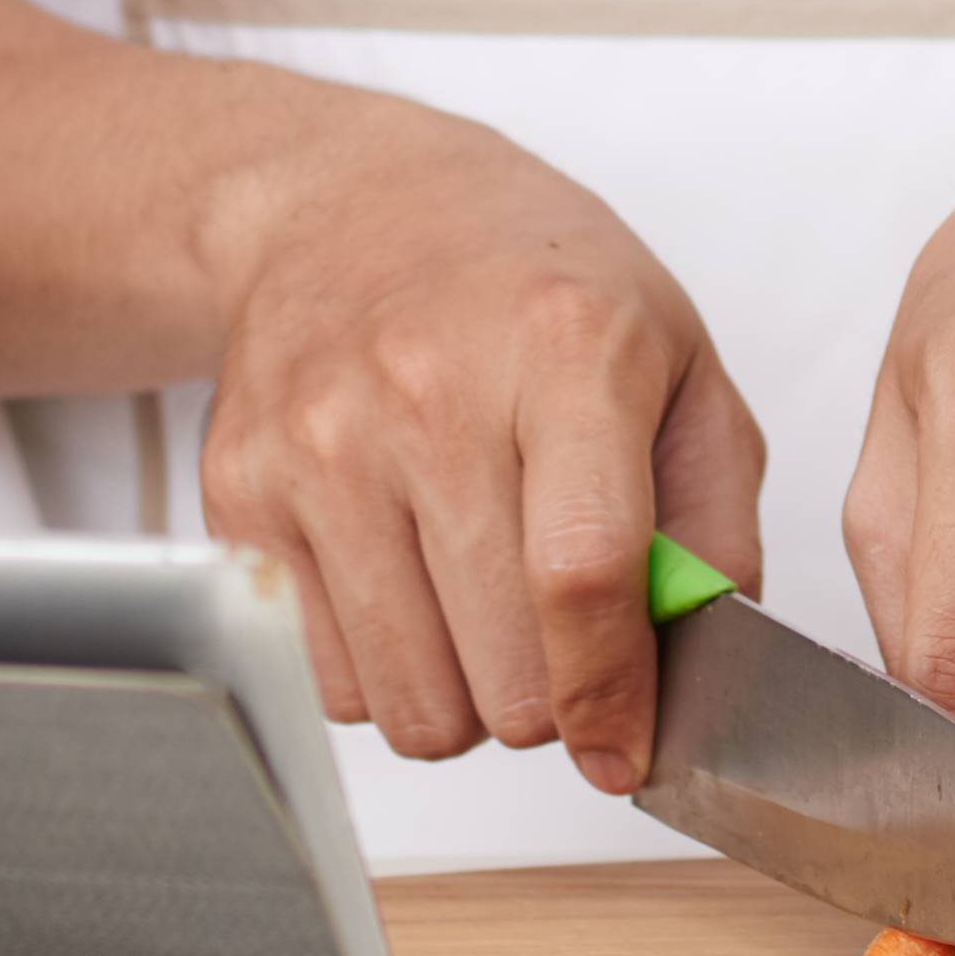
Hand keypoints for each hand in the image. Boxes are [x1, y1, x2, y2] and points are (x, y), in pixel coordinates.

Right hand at [187, 103, 766, 790]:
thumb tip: (710, 667)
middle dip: (552, 695)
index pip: (583, 571)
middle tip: (561, 638)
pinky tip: (409, 582)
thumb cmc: (528, 285)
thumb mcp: (676, 360)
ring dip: (466, 699)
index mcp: (562, 347)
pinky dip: (386, 671)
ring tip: (483, 610)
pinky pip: (329, 682)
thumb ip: (715, 520)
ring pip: (409, 702)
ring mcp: (318, 444)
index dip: (612, 692)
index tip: (628, 750)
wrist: (351, 206)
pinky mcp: (240, 492)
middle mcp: (427, 391)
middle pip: (501, 667)